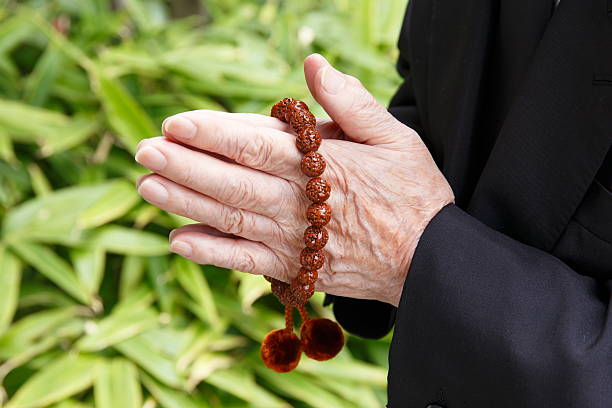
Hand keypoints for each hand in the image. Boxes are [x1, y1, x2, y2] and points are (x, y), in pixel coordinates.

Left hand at [135, 54, 453, 306]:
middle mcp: (298, 203)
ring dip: (185, 204)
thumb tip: (312, 65)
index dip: (212, 134)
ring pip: (230, 219)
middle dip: (184, 166)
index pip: (256, 146)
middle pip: (231, 183)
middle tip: (143, 151)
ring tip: (147, 187)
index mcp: (322, 165)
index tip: (175, 123)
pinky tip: (179, 242)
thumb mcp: (394, 136)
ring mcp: (293, 240)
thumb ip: (351, 101)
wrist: (428, 260)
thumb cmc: (412, 193)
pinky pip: (245, 262)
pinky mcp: (294, 268)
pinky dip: (211, 254)